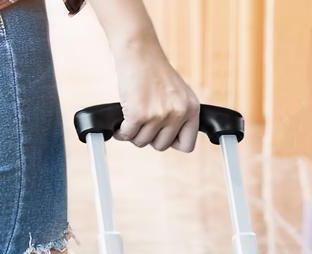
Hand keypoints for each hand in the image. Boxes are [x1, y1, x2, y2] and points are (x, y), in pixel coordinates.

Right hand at [111, 37, 199, 151]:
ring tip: (132, 117)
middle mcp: (178, 112)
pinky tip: (121, 122)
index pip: (187, 145)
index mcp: (191, 108)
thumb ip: (179, 116)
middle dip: (149, 137)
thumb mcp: (177, 93)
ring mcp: (158, 114)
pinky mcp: (138, 114)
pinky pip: (127, 136)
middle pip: (161, 146)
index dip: (171, 142)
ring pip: (142, 142)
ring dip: (133, 133)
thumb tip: (170, 142)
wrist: (138, 49)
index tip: (161, 133)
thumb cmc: (153, 70)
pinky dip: (121, 131)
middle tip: (143, 122)